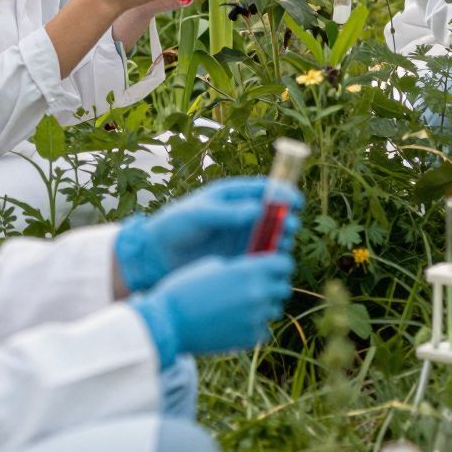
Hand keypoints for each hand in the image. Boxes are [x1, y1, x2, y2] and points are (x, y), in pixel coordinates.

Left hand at [114, 176, 302, 292]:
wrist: (156, 255)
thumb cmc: (174, 226)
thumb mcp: (199, 215)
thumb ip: (227, 212)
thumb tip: (258, 209)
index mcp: (232, 195)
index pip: (264, 189)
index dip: (283, 193)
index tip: (295, 201)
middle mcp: (241, 214)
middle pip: (273, 213)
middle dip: (285, 219)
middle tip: (289, 227)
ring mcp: (241, 235)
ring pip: (271, 235)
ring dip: (281, 238)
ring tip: (280, 245)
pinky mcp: (238, 256)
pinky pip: (261, 255)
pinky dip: (270, 257)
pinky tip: (271, 262)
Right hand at [131, 250, 294, 365]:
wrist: (168, 323)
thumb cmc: (185, 289)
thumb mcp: (213, 265)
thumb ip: (241, 266)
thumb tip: (257, 267)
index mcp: (249, 270)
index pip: (285, 263)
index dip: (278, 265)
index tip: (271, 268)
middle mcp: (258, 292)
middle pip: (283, 288)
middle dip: (273, 286)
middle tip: (256, 288)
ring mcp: (255, 317)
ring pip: (275, 310)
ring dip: (264, 307)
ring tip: (240, 307)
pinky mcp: (249, 338)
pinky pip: (263, 330)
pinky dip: (254, 328)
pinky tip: (236, 323)